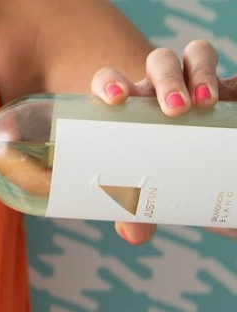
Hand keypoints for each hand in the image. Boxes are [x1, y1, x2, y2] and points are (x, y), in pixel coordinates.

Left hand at [91, 40, 236, 243]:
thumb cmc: (158, 177)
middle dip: (166, 80)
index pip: (110, 81)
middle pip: (158, 63)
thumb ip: (135, 213)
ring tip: (205, 103)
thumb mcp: (146, 194)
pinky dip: (235, 82)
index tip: (116, 100)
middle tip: (176, 110)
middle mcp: (160, 90)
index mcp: (128, 107)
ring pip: (196, 55)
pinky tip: (235, 98)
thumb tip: (132, 233)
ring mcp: (197, 84)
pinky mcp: (229, 91)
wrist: (199, 174)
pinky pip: (234, 77)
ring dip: (200, 72)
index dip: (109, 81)